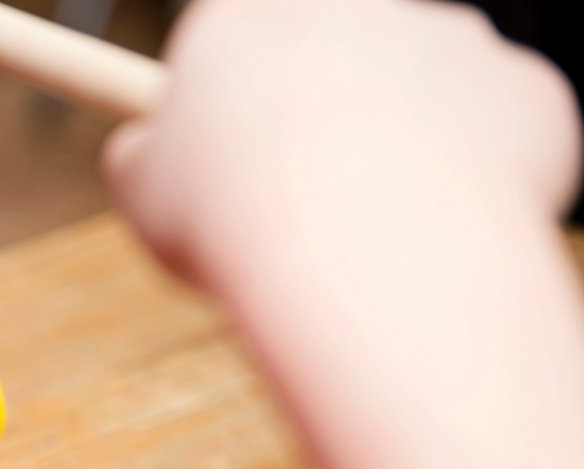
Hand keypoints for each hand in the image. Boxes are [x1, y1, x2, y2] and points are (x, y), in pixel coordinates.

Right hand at [104, 0, 579, 293]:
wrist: (363, 246)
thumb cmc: (235, 220)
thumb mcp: (142, 194)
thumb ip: (141, 159)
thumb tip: (144, 154)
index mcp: (246, 14)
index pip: (227, 45)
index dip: (223, 110)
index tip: (218, 161)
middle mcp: (355, 5)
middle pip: (331, 67)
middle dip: (319, 129)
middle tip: (295, 216)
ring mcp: (451, 40)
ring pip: (417, 105)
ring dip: (396, 159)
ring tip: (363, 243)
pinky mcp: (525, 90)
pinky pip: (496, 144)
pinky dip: (472, 190)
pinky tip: (432, 237)